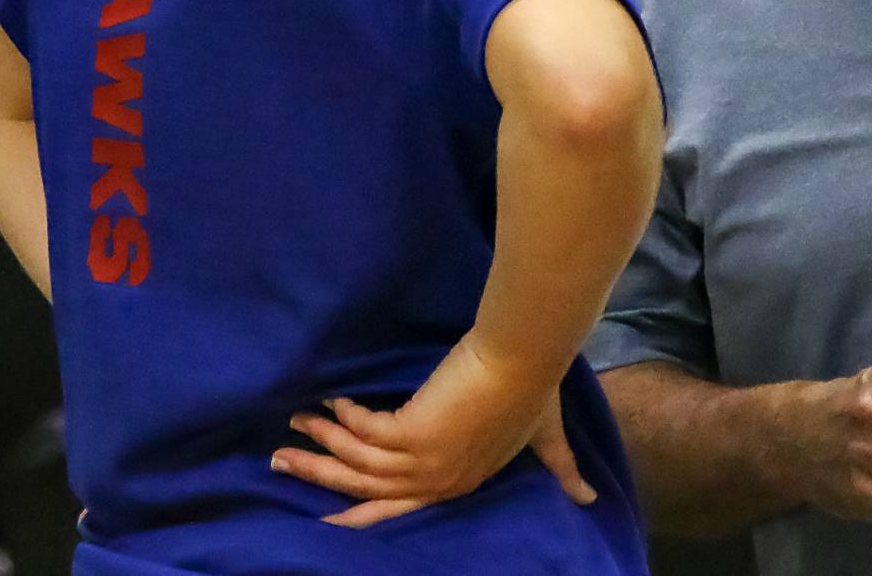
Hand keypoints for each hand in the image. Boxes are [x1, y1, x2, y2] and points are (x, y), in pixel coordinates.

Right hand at [270, 338, 596, 526]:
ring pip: (354, 464)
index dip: (360, 510)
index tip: (327, 512)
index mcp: (458, 484)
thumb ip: (562, 468)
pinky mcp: (411, 433)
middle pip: (364, 490)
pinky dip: (343, 418)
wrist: (525, 358)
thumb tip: (590, 500)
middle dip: (319, 481)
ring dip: (319, 445)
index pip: (398, 506)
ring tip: (291, 426)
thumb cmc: (536, 393)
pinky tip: (330, 401)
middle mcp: (436, 481)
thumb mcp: (545, 439)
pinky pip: (361, 432)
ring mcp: (422, 461)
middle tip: (280, 464)